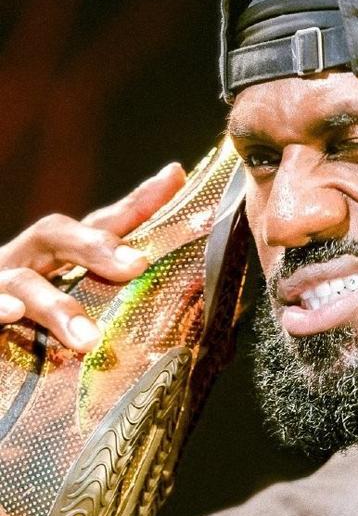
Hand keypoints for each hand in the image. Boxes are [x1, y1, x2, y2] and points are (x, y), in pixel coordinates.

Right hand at [0, 162, 185, 351]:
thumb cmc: (33, 339)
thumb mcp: (79, 317)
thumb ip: (115, 311)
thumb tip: (182, 323)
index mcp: (55, 260)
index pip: (99, 226)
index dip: (137, 204)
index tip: (175, 176)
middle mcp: (24, 264)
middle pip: (56, 234)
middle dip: (96, 245)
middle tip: (137, 264)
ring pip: (24, 282)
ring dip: (57, 307)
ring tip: (89, 339)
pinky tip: (12, 312)